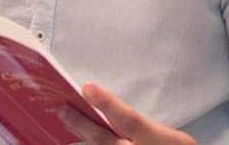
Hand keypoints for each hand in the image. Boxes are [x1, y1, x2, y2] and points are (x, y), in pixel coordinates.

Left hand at [60, 82, 196, 144]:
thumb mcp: (166, 135)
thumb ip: (142, 125)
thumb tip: (110, 109)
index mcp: (155, 139)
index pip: (129, 119)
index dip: (106, 103)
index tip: (87, 88)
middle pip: (104, 140)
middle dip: (81, 123)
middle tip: (62, 107)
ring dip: (80, 137)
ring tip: (65, 120)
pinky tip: (76, 138)